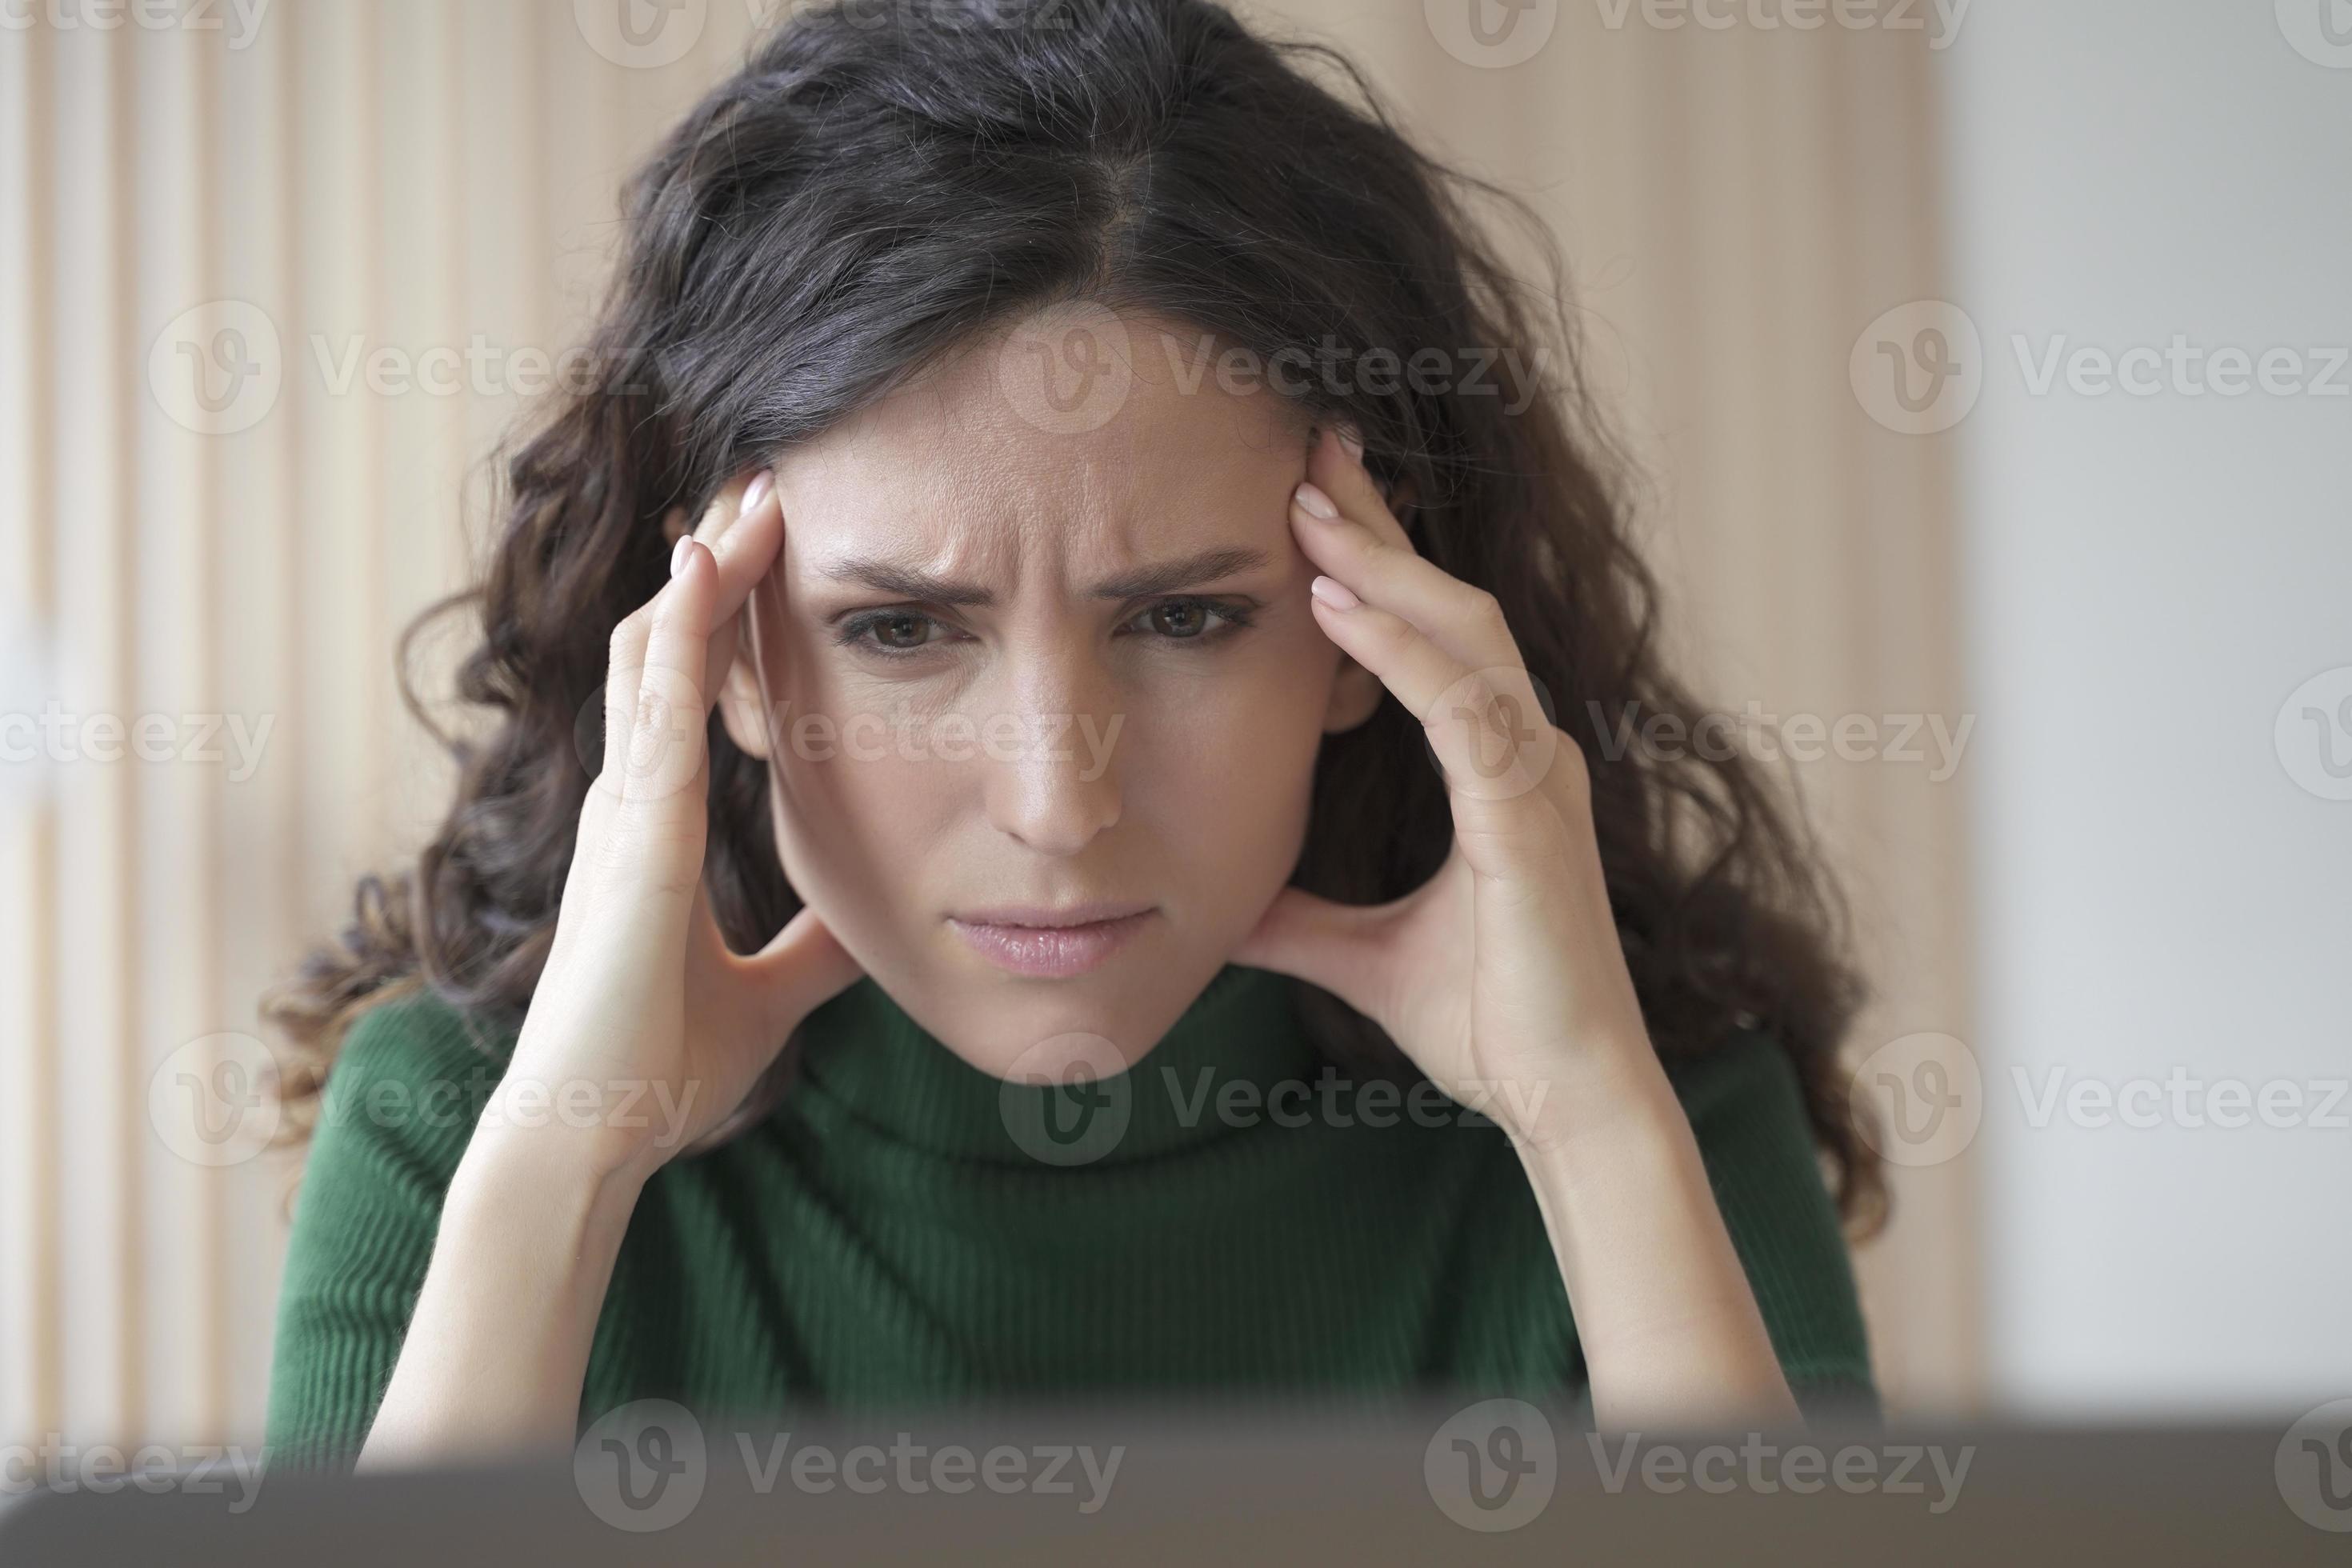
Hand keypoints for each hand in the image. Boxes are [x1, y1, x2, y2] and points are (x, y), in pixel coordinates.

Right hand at [499, 470, 864, 1178]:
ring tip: (753, 494)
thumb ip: (807, 952)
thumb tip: (866, 926)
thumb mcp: (765, 993)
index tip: (768, 556)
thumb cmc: (655, 1068)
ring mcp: (623, 812)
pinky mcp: (632, 837)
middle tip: (767, 489)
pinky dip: (682, 636)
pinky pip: (657, 712)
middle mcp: (627, 802)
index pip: (684, 693)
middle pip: (665, 649)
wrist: (595, 1135)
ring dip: (704, 574)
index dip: (718, 619)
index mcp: (649, 829)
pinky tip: (707, 572)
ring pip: (656, 656)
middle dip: (714, 569)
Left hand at [1235, 427, 1658, 1149]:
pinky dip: (1397, 648)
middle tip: (1306, 451)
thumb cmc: (1489, 1023)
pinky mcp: (1528, 814)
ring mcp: (1537, 774)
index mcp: (1500, 766)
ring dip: (1379, 563)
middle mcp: (1528, 751)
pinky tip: (1333, 603)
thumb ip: (1299, 920)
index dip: (1376, 563)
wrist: (1562, 1097)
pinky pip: (1460, 705)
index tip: (1309, 504)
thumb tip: (1226, 909)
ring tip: (1303, 503)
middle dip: (1379, 526)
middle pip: (1451, 602)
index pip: (1435, 634)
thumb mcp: (1362, 953)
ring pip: (1463, 631)